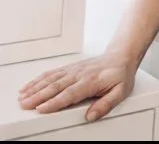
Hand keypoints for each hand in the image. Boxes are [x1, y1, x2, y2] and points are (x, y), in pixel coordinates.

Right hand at [17, 51, 137, 121]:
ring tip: (23, 96)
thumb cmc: (120, 75)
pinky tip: (30, 86)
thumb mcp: (121, 92)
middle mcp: (80, 74)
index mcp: (91, 81)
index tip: (41, 108)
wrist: (121, 56)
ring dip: (36, 87)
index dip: (55, 102)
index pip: (70, 93)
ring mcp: (74, 70)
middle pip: (56, 86)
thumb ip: (106, 104)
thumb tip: (91, 116)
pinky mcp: (70, 68)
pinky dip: (39, 79)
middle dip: (39, 96)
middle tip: (25, 104)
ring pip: (51, 79)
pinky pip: (53, 73)